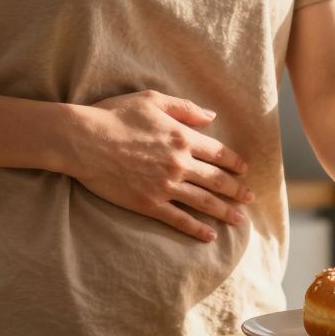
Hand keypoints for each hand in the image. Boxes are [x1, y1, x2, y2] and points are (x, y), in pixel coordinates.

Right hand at [59, 90, 252, 241]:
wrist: (84, 140)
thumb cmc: (115, 115)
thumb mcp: (152, 100)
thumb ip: (184, 108)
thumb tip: (211, 116)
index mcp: (182, 137)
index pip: (218, 153)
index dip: (234, 162)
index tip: (244, 170)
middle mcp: (179, 163)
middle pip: (217, 180)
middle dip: (237, 190)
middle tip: (251, 198)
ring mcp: (165, 186)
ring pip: (203, 202)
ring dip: (224, 212)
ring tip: (239, 220)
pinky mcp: (149, 203)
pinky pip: (178, 220)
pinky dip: (196, 229)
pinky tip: (209, 235)